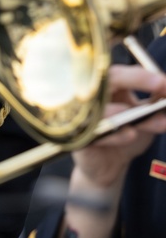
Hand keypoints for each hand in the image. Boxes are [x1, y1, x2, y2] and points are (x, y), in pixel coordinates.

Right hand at [72, 64, 165, 188]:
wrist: (109, 165)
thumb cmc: (125, 134)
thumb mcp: (146, 118)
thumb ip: (156, 104)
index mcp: (106, 89)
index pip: (120, 73)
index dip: (144, 76)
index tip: (165, 83)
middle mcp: (91, 97)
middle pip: (107, 79)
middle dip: (135, 80)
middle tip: (161, 85)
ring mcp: (83, 116)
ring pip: (99, 105)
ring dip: (126, 109)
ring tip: (150, 118)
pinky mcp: (80, 137)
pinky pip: (95, 132)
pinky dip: (115, 134)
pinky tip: (130, 135)